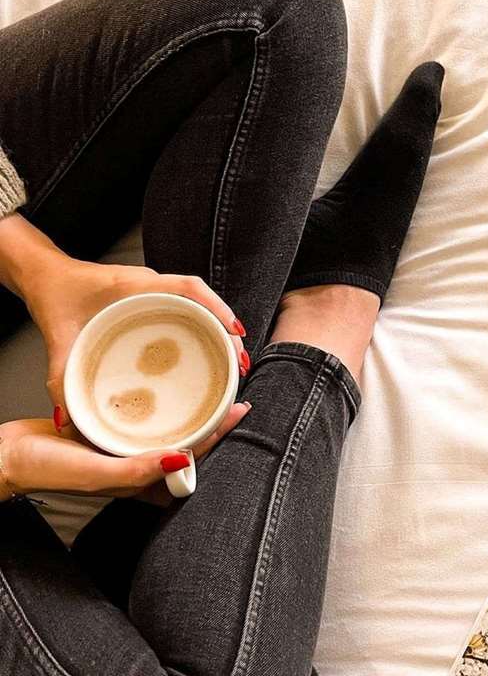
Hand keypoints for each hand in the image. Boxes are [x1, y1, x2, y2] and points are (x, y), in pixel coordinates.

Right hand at [0, 401, 250, 502]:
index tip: (239, 410)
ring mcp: (128, 453)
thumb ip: (138, 470)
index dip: (219, 436)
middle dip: (214, 424)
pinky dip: (164, 408)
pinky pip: (148, 422)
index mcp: (144, 486)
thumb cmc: (44, 469)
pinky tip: (172, 390)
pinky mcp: (114, 436)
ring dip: (194, 414)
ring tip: (215, 389)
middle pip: (189, 445)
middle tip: (236, 394)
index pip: (194, 460)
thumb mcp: (95, 472)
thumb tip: (184, 460)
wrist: (5, 456)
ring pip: (172, 432)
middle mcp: (141, 471)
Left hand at [21, 255, 247, 416]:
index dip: (217, 308)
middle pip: (203, 301)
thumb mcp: (57, 336)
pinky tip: (210, 351)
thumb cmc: (53, 295)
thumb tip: (66, 416)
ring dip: (219, 328)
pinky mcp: (152, 299)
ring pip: (199, 305)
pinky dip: (204, 327)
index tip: (235, 333)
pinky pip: (187, 309)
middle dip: (227, 328)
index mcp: (134, 285)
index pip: (189, 288)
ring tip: (233, 361)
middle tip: (240, 361)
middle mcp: (151, 284)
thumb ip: (60, 375)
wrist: (44, 274)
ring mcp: (154, 290)